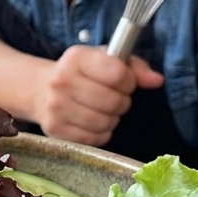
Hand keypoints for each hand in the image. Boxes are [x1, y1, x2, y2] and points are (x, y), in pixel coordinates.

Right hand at [36, 45, 163, 146]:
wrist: (41, 90)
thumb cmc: (81, 74)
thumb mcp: (105, 60)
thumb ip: (134, 67)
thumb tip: (156, 80)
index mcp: (76, 58)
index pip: (118, 74)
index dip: (128, 80)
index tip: (123, 81)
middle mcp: (61, 81)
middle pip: (113, 101)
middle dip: (121, 101)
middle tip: (114, 98)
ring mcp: (56, 107)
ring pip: (105, 122)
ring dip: (112, 118)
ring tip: (103, 110)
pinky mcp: (55, 129)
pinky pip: (95, 138)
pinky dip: (101, 133)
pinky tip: (93, 122)